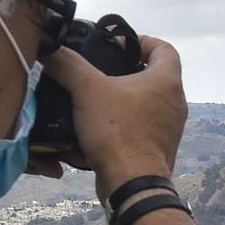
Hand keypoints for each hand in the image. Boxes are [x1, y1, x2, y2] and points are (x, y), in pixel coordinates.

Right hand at [44, 35, 187, 204]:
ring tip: (95, 97)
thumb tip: (49, 48)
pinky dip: (122, 124)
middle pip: (153, 76)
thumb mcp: (87, 90)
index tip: (120, 44)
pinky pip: (140, 127)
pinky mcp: (158, 148)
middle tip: (100, 70)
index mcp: (167, 81)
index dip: (143, 41)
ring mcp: (169, 127)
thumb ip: (67, 64)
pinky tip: (97, 126)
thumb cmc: (117, 132)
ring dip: (122, 99)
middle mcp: (175, 103)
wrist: (131, 183)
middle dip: (126, 71)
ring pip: (145, 103)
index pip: (164, 48)